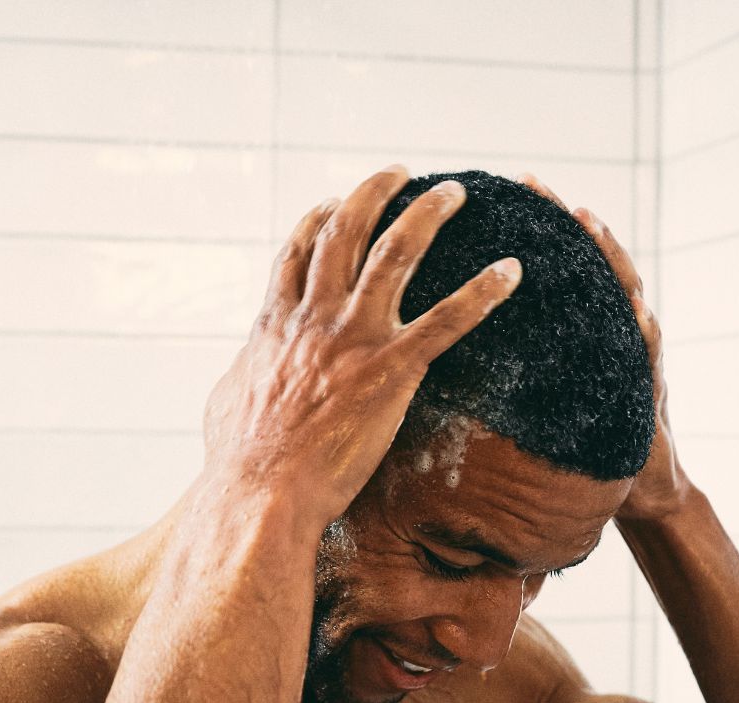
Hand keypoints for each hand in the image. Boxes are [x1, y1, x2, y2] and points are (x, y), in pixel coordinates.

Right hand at [202, 166, 521, 529]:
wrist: (261, 492)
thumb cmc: (238, 460)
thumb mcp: (227, 401)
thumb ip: (245, 371)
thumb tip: (246, 366)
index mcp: (276, 322)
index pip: (297, 251)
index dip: (318, 218)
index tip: (335, 200)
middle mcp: (315, 316)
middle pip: (346, 231)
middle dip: (375, 192)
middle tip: (401, 173)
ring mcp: (354, 338)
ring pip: (397, 253)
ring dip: (428, 215)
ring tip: (454, 193)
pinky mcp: (392, 370)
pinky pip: (448, 320)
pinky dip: (482, 292)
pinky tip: (512, 272)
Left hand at [517, 173, 691, 521]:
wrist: (637, 488)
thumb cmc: (575, 446)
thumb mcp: (533, 402)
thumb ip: (505, 372)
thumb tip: (439, 357)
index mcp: (571, 332)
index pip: (545, 271)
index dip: (524, 231)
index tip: (492, 191)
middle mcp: (603, 331)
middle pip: (583, 265)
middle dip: (561, 221)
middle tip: (533, 183)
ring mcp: (631, 353)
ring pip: (621, 294)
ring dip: (608, 257)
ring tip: (587, 221)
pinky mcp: (649, 389)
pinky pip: (647, 355)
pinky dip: (644, 331)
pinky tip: (640, 312)